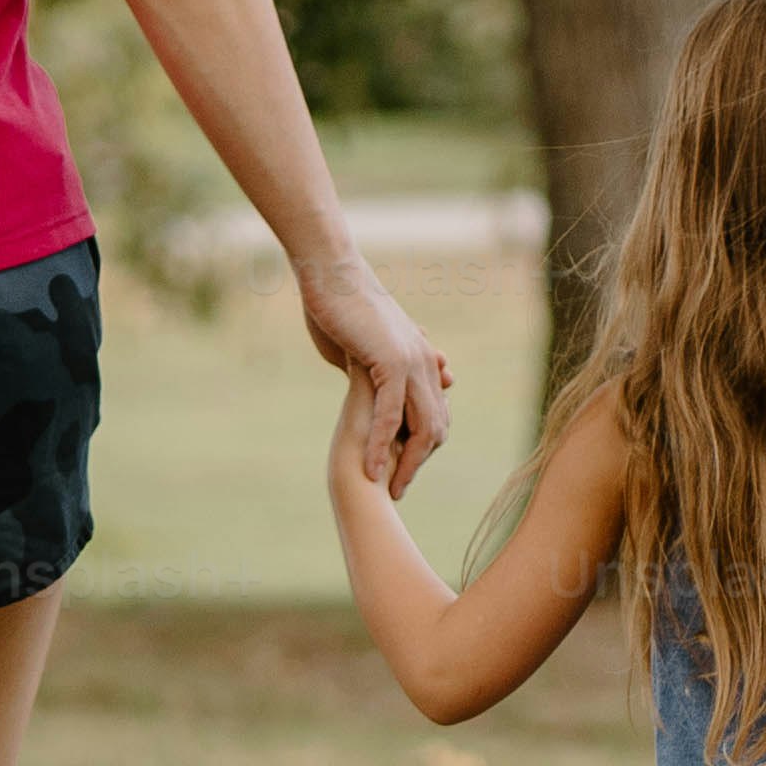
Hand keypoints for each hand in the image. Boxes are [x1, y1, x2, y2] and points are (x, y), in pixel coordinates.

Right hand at [300, 256, 451, 495]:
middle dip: (417, 464)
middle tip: (397, 491)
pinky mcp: (392, 362)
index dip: (419, 448)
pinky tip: (370, 468)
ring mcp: (413, 363)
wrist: (331, 274)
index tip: (399, 472)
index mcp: (422, 360)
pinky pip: (390, 415)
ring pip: (419, 427)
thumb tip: (361, 379)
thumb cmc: (338, 305)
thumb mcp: (360, 345)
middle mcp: (426, 363)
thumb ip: (368, 368)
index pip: (432, 416)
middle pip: (434, 428)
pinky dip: (381, 445)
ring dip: (404, 464)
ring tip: (388, 489)